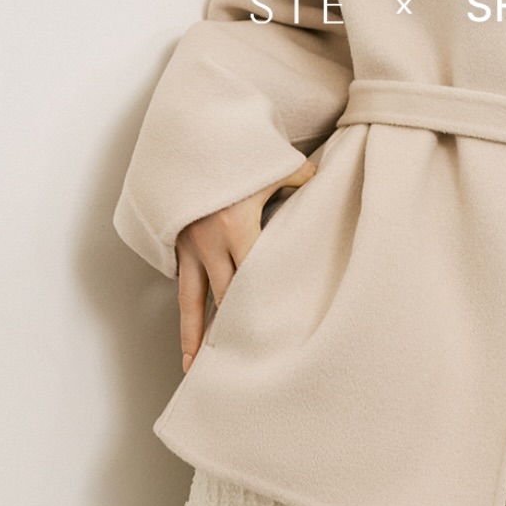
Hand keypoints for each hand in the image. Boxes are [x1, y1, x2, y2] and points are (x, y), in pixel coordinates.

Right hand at [175, 159, 316, 370]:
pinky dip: (188, 317)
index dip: (269, 304)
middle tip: (249, 366)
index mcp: (238, 225)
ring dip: (198, 337)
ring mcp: (191, 248)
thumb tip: (327, 188)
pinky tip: (190, 346)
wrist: (187, 135)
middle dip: (237, 331)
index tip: (281, 335)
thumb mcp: (273, 163)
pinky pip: (185, 289)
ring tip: (197, 371)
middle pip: (229, 296)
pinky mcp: (178, 248)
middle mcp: (211, 243)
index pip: (259, 275)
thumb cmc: (234, 150)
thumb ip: (303, 180)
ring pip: (196, 302)